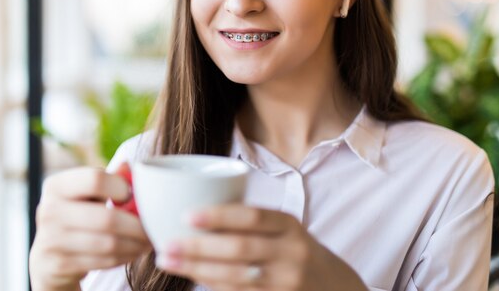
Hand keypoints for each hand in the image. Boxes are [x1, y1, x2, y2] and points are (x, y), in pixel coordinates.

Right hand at [29, 167, 151, 290]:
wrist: (48, 256)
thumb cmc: (77, 214)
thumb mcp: (86, 193)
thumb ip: (109, 179)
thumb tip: (129, 167)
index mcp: (56, 185)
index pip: (95, 179)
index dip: (121, 188)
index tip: (132, 196)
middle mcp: (48, 211)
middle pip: (107, 218)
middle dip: (138, 225)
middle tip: (152, 227)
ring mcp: (51, 240)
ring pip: (109, 243)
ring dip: (135, 244)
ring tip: (147, 241)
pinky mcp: (59, 265)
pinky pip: (104, 261)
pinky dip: (125, 257)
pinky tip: (133, 251)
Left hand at [155, 205, 367, 290]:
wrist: (332, 286)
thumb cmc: (293, 250)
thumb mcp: (283, 229)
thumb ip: (250, 222)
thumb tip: (194, 214)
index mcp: (288, 225)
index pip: (252, 216)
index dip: (219, 215)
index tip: (186, 215)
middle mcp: (291, 253)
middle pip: (239, 249)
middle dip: (198, 247)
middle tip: (166, 244)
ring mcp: (286, 282)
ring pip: (235, 276)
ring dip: (197, 269)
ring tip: (168, 261)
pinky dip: (212, 285)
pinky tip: (192, 277)